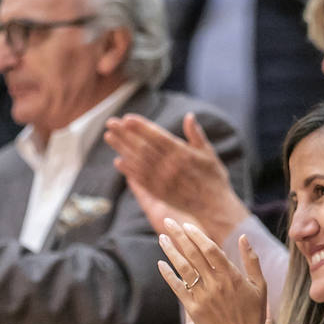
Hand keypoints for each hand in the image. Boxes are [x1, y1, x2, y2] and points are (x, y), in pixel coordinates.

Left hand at [104, 111, 248, 240]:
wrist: (214, 207)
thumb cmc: (213, 178)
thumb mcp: (209, 153)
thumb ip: (196, 135)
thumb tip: (188, 116)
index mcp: (183, 154)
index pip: (157, 137)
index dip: (141, 127)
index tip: (127, 118)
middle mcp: (171, 167)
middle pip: (143, 147)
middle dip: (125, 134)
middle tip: (110, 123)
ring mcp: (163, 181)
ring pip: (138, 162)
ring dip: (122, 149)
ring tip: (109, 137)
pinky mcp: (159, 193)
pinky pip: (140, 179)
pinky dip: (128, 170)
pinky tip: (118, 161)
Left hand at [158, 220, 270, 323]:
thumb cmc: (254, 315)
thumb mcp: (260, 286)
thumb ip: (252, 260)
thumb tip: (244, 237)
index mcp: (232, 276)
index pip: (210, 249)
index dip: (197, 235)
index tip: (187, 225)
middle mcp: (216, 284)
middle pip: (193, 254)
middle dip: (180, 236)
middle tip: (168, 221)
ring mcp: (203, 297)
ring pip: (183, 269)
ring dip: (171, 251)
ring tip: (162, 237)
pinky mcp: (194, 310)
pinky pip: (178, 289)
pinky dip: (169, 275)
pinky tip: (161, 263)